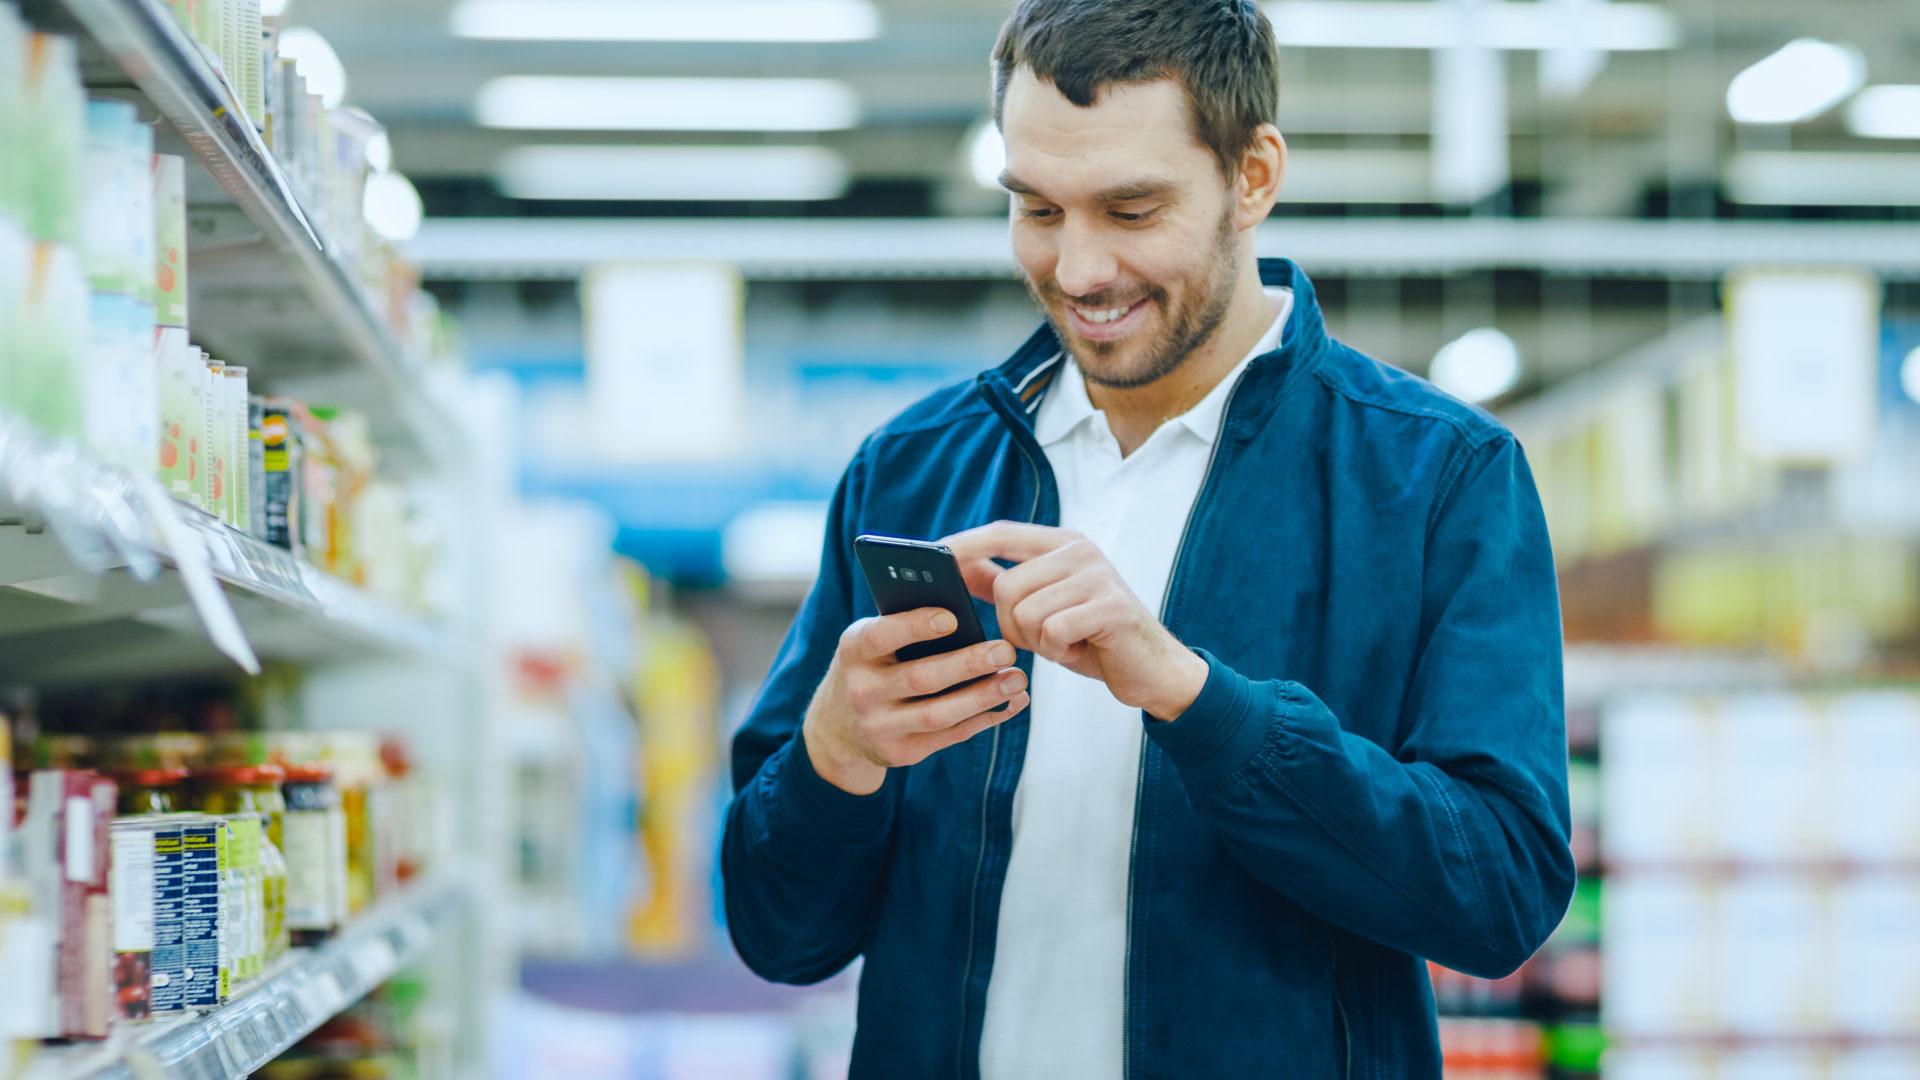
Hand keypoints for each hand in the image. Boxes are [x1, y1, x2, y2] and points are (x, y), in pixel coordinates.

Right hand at [802, 606, 1030, 794]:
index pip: (882, 636)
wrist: (837, 727)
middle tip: (1005, 650)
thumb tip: (965, 618)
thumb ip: (905, 627)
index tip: (953, 617)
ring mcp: (881, 726)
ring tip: (1017, 679)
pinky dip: (985, 719)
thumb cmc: (870, 667)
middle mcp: (863, 691)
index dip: (916, 626)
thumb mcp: (870, 642)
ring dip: (983, 697)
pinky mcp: (902, 752)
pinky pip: (951, 735)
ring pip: (939, 714)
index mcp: (855, 651)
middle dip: (967, 664)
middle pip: (921, 678)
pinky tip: (1012, 703)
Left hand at [943, 522, 1207, 721]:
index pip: (1001, 533)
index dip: (964, 545)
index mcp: (1062, 543)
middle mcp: (1079, 551)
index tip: (934, 555)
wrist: (1152, 669)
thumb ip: (1005, 582)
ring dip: (1038, 642)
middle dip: (1012, 626)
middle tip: (1044, 637)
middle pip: (1005, 587)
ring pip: (1025, 613)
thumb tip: (957, 567)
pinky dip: (1060, 653)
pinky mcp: (1110, 607)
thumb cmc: (1091, 637)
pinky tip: (1082, 649)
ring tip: (1068, 642)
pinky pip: (1052, 633)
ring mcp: (1097, 576)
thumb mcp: (1045, 604)